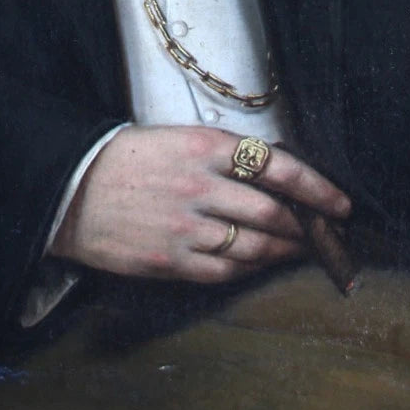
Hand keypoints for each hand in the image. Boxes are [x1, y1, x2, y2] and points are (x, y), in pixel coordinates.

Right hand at [48, 125, 350, 284]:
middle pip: (274, 212)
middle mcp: (200, 185)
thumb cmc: (126, 158)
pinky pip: (226, 272)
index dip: (316, 187)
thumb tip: (273, 174)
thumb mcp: (175, 137)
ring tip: (299, 250)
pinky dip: (250, 270)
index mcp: (202, 145)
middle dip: (307, 226)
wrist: (70, 187)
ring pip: (255, 247)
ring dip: (284, 251)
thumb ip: (222, 155)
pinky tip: (258, 264)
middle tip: (324, 232)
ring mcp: (186, 227)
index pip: (277, 165)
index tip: (340, 202)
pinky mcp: (172, 261)